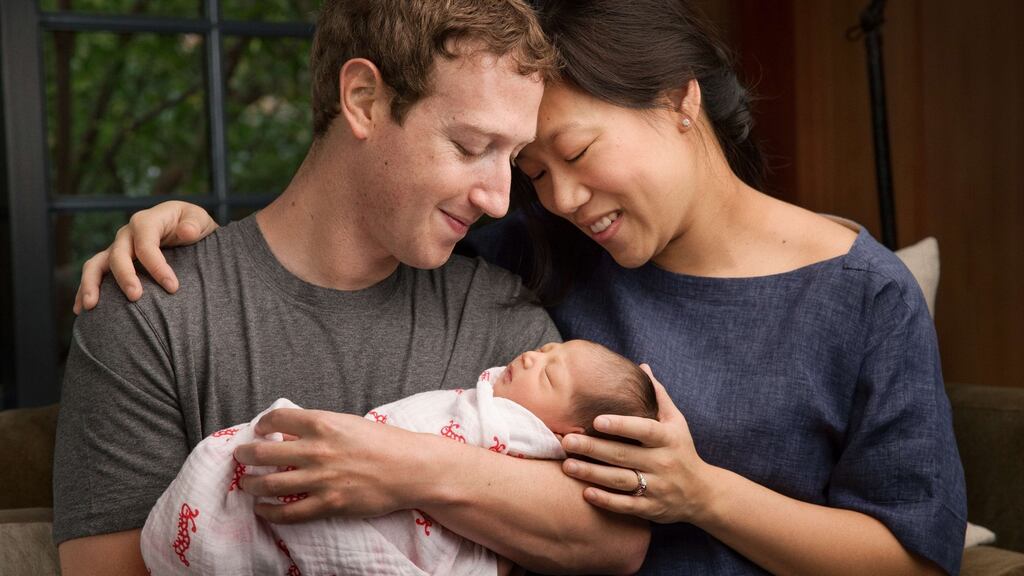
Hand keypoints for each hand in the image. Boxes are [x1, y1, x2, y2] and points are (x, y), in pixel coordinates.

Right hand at [73, 201, 217, 313]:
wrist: (184, 228)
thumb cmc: (192, 225)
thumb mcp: (199, 220)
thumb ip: (194, 224)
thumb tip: (187, 231)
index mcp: (146, 221)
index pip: (146, 245)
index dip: (157, 266)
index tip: (173, 287)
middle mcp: (127, 234)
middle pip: (118, 255)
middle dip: (125, 277)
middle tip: (136, 297)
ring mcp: (117, 248)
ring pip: (96, 264)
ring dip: (91, 284)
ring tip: (91, 307)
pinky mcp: (113, 262)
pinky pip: (95, 275)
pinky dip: (85, 291)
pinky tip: (82, 310)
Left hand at [233, 408, 426, 523]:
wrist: (412, 469)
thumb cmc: (385, 443)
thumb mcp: (349, 424)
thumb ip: (320, 428)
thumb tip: (291, 434)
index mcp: (323, 424)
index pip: (276, 419)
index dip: (262, 425)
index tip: (260, 430)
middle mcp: (317, 450)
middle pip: (263, 453)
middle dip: (246, 455)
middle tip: (242, 456)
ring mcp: (321, 479)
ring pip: (268, 484)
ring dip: (251, 485)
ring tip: (248, 485)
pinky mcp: (329, 504)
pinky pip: (288, 512)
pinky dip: (269, 512)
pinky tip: (263, 509)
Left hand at [560, 364, 714, 524]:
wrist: (702, 494)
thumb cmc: (681, 450)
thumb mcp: (676, 422)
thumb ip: (658, 396)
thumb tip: (643, 367)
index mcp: (668, 438)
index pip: (644, 430)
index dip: (622, 425)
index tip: (597, 420)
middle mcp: (663, 463)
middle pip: (624, 455)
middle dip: (593, 448)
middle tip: (567, 440)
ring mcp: (657, 487)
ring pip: (621, 481)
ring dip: (592, 473)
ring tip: (567, 465)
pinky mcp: (651, 508)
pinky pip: (626, 505)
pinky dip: (606, 500)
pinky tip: (585, 492)